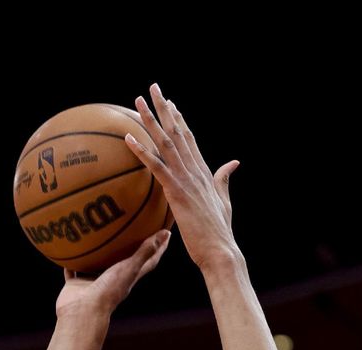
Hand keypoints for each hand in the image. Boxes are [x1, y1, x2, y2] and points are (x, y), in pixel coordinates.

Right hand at [55, 229, 169, 318]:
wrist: (82, 312)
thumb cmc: (108, 291)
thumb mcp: (129, 268)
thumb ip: (145, 251)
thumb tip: (166, 233)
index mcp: (129, 276)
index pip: (149, 259)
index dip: (159, 247)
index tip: (166, 232)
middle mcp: (113, 279)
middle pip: (124, 260)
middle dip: (129, 245)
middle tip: (132, 227)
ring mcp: (94, 283)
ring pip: (96, 264)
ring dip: (98, 252)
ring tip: (96, 232)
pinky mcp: (77, 285)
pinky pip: (73, 270)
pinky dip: (70, 260)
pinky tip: (67, 244)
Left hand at [125, 83, 240, 272]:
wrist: (220, 250)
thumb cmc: (219, 232)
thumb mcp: (223, 200)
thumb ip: (224, 179)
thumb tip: (233, 162)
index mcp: (204, 172)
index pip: (190, 139)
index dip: (179, 119)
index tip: (170, 103)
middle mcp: (195, 170)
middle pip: (177, 132)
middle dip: (164, 108)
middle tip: (152, 88)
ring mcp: (186, 179)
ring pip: (166, 143)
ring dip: (150, 121)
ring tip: (137, 102)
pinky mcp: (177, 192)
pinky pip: (156, 167)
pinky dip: (142, 151)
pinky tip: (128, 138)